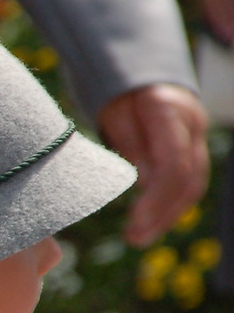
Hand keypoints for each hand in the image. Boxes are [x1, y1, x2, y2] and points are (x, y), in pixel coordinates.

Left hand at [97, 84, 208, 246]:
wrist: (143, 73)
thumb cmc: (120, 94)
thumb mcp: (114, 111)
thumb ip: (129, 143)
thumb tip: (145, 182)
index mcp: (171, 112)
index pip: (174, 163)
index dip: (157, 197)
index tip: (135, 221)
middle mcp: (193, 125)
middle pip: (188, 178)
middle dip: (162, 213)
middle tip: (134, 238)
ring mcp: (198, 137)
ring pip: (193, 184)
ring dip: (167, 215)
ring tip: (139, 237)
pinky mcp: (194, 149)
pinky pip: (189, 181)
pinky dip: (171, 205)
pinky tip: (151, 223)